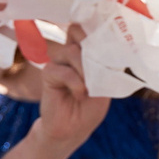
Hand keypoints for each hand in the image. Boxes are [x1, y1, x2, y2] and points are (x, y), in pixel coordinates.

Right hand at [18, 33, 108, 154]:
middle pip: (77, 30)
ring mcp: (59, 61)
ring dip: (85, 69)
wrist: (72, 130)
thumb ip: (104, 66)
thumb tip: (106, 49)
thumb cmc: (90, 108)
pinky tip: (79, 94)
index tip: (109, 36)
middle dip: (89, 43)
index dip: (98, 29)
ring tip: (89, 88)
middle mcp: (72, 53)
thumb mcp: (105, 85)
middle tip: (98, 63)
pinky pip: (63, 71)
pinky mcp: (49, 73)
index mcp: (87, 52)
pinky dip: (75, 83)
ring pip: (72, 50)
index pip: (90, 29)